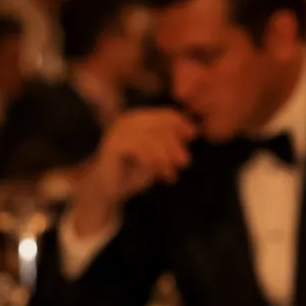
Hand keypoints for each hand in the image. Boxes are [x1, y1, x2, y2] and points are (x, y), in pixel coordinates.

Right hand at [76, 108, 196, 222]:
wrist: (109, 191)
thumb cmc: (136, 172)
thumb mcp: (160, 156)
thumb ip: (173, 142)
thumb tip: (195, 130)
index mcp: (140, 118)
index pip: (165, 114)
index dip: (182, 123)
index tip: (194, 136)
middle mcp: (128, 120)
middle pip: (160, 124)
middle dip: (175, 143)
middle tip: (185, 163)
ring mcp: (118, 131)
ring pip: (151, 137)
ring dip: (165, 157)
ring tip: (172, 174)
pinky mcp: (113, 144)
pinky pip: (140, 148)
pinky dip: (153, 162)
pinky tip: (159, 175)